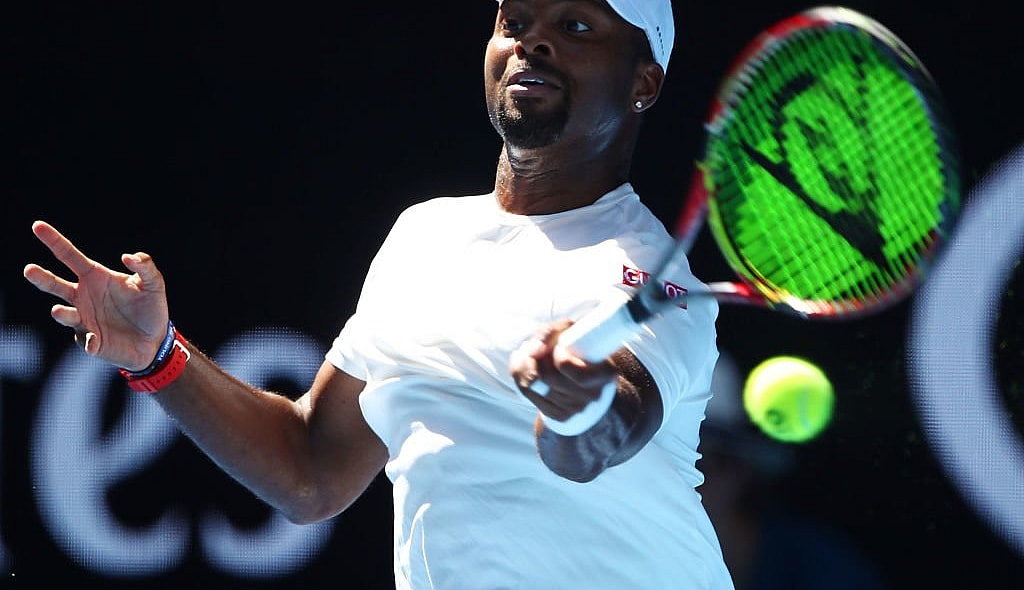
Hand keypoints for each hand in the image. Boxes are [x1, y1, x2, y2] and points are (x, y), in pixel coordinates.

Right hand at [23, 220, 170, 370]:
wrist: (155, 340)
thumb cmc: (150, 308)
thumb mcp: (153, 284)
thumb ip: (145, 266)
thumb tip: (126, 256)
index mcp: (95, 277)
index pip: (70, 256)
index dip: (54, 241)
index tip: (37, 226)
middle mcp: (83, 296)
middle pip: (55, 285)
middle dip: (41, 277)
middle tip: (29, 270)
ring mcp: (84, 319)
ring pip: (64, 314)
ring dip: (61, 313)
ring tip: (59, 311)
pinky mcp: (91, 341)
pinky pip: (86, 340)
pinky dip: (88, 341)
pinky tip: (95, 341)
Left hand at [510, 319, 617, 422]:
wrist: (579, 373)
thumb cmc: (576, 347)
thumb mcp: (569, 330)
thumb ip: (551, 332)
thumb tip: (534, 350)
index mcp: (604, 372)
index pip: (571, 368)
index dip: (558, 357)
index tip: (558, 349)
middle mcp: (592, 394)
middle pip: (548, 378)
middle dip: (534, 359)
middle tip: (535, 348)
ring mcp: (576, 408)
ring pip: (534, 387)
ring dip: (524, 366)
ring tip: (528, 355)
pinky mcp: (560, 416)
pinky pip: (529, 396)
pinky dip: (521, 378)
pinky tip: (526, 369)